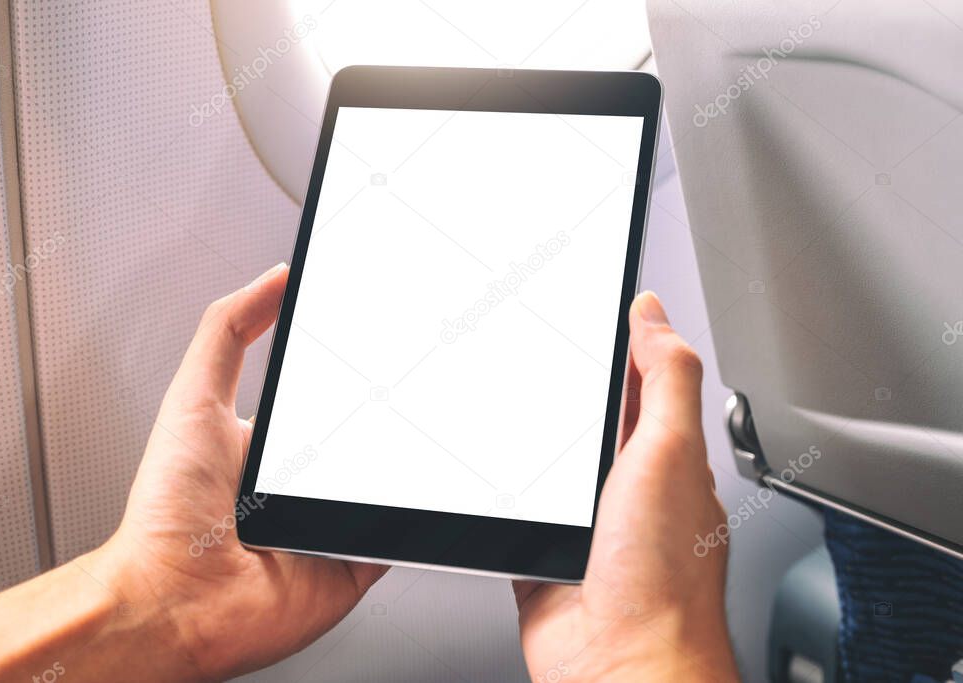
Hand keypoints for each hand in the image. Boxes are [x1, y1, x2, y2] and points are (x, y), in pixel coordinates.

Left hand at [102, 264, 385, 680]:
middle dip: (391, 415)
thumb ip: (229, 332)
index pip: (323, 399)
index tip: (387, 345)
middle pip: (363, 439)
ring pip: (387, 484)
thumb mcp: (195, 397)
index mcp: (268, 447)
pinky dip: (413, 519)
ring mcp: (328, 526)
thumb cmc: (167, 513)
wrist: (172, 601)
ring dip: (405, 464)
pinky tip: (419, 492)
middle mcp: (300, 488)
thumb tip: (274, 278)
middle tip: (418, 385)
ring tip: (426, 429)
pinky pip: (398, 536)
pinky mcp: (352, 563)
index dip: (355, 374)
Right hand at [514, 292, 738, 681]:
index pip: (641, 381)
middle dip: (561, 389)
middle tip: (529, 346)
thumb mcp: (670, 455)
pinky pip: (516, 509)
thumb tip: (654, 316)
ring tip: (503, 402)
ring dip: (529, 442)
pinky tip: (493, 480)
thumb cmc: (662, 582)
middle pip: (587, 417)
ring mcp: (584, 521)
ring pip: (548, 462)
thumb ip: (665, 382)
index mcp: (665, 456)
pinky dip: (501, 494)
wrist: (621, 667)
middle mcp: (627, 487)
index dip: (618, 341)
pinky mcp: (544, 551)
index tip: (588, 305)